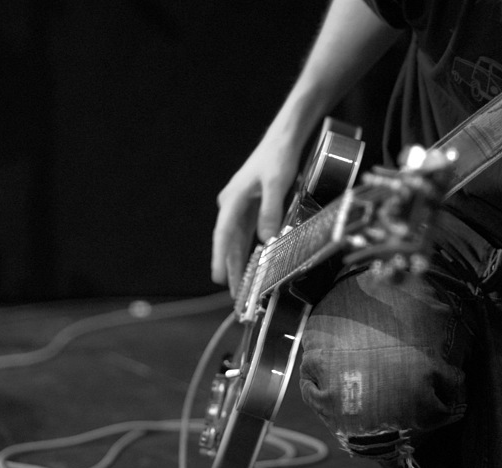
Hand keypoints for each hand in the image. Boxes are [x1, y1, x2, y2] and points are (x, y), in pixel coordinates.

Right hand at [211, 135, 300, 295]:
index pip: (224, 235)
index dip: (221, 258)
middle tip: (232, 293)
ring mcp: (239, 206)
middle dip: (229, 268)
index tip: (219, 277)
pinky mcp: (249, 206)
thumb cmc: (277, 157)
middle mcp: (232, 204)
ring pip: (236, 239)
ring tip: (238, 285)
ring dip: (237, 261)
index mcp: (233, 200)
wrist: (282, 139)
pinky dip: (245, 249)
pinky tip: (248, 263)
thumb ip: (270, 210)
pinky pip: (244, 233)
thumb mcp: (276, 183)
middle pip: (228, 242)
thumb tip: (266, 238)